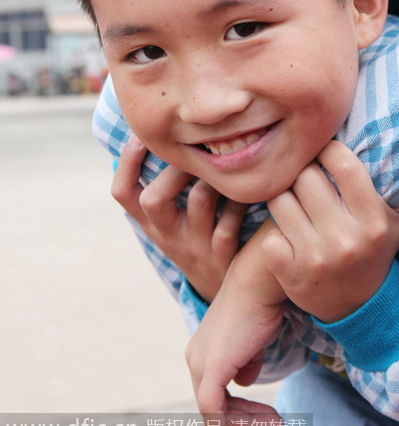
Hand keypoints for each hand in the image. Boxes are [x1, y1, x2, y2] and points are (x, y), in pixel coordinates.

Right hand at [111, 136, 246, 301]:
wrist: (222, 291)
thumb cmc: (197, 239)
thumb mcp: (171, 220)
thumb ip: (165, 183)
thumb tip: (161, 134)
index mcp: (151, 223)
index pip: (123, 193)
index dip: (127, 163)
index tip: (140, 136)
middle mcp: (168, 235)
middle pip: (153, 200)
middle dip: (175, 168)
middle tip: (195, 150)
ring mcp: (196, 247)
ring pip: (200, 201)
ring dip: (214, 176)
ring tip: (227, 161)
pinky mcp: (223, 256)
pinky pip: (230, 223)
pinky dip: (240, 203)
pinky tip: (249, 189)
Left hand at [185, 237, 284, 425]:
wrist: (258, 282)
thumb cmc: (259, 303)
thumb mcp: (253, 338)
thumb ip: (246, 360)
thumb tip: (245, 380)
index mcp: (202, 350)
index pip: (216, 393)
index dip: (241, 410)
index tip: (268, 414)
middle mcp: (195, 358)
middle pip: (214, 405)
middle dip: (245, 418)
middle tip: (276, 421)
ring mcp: (201, 363)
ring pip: (215, 412)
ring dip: (247, 421)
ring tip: (276, 420)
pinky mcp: (211, 368)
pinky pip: (214, 411)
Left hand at [262, 140, 398, 322]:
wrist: (359, 308)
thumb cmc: (376, 252)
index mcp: (372, 221)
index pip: (343, 164)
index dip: (329, 150)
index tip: (325, 152)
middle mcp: (344, 239)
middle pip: (306, 177)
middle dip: (305, 173)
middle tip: (307, 177)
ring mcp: (315, 257)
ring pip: (281, 200)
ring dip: (284, 198)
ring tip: (294, 201)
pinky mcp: (290, 273)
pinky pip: (269, 234)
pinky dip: (274, 232)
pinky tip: (287, 233)